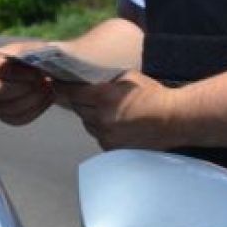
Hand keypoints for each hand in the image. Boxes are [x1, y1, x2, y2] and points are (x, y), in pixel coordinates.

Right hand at [0, 41, 55, 125]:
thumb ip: (25, 53)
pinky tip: (48, 98)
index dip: (15, 72)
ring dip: (33, 99)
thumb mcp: (33, 49)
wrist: (46, 70)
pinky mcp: (4, 115)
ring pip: (8, 108)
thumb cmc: (37, 56)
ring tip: (48, 87)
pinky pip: (17, 118)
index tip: (36, 73)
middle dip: (24, 88)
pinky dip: (36, 109)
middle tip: (44, 81)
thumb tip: (21, 59)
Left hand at [56, 70, 180, 150]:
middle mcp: (101, 118)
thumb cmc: (153, 94)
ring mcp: (106, 135)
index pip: (72, 92)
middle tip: (77, 92)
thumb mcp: (128, 78)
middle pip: (77, 108)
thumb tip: (87, 78)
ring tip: (101, 107)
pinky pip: (97, 135)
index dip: (61, 87)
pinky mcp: (112, 148)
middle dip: (76, 99)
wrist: (172, 119)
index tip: (54, 82)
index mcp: (104, 97)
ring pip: (86, 123)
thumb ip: (106, 80)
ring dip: (89, 114)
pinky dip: (100, 128)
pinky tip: (112, 121)